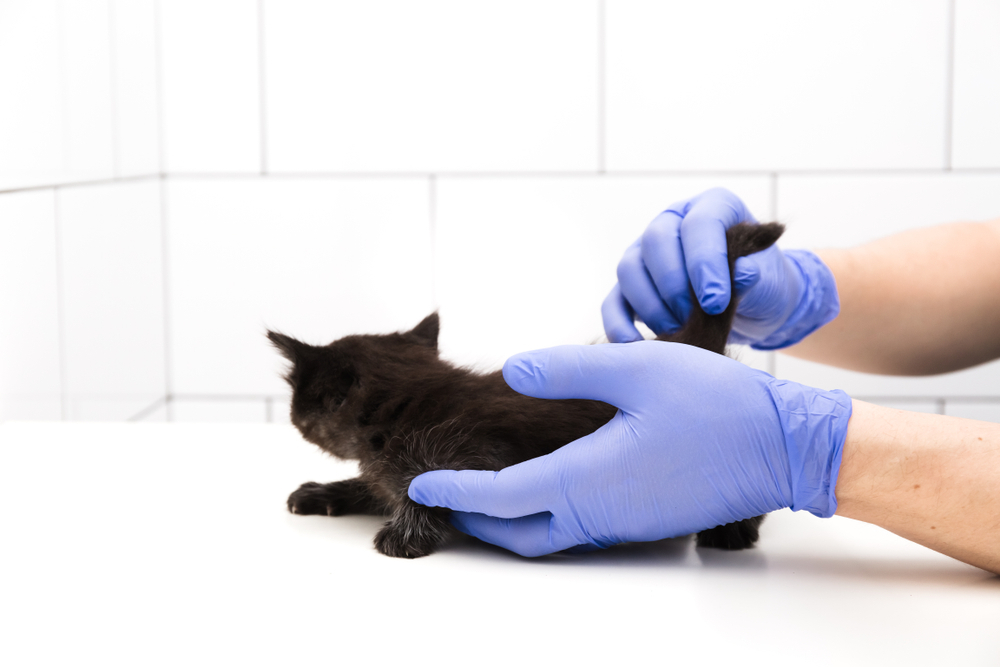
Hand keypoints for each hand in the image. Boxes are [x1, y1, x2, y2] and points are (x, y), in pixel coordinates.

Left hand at [408, 342, 851, 556]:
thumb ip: (567, 369)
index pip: (502, 497)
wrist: (785, 447)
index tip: (422, 486)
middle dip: (476, 520)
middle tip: (445, 497)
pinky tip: (545, 488)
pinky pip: (580, 530)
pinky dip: (546, 518)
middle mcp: (602, 513)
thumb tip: (514, 371)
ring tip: (483, 494)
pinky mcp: (646, 520)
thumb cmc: (716, 404)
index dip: (457, 493)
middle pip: (519, 533)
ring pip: (550, 536)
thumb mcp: (636, 368)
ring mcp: (626, 523)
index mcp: (588, 478)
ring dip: (510, 522)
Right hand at [602, 187, 838, 348]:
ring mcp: (646, 252)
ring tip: (676, 332)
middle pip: (655, 241)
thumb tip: (742, 273)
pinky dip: (619, 323)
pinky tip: (635, 344)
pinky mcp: (630, 286)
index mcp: (712, 207)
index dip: (704, 261)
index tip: (715, 302)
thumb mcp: (768, 279)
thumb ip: (754, 275)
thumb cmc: (762, 285)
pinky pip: (614, 301)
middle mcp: (672, 222)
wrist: (752, 308)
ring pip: (629, 269)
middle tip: (692, 318)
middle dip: (673, 285)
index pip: (699, 223)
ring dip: (650, 305)